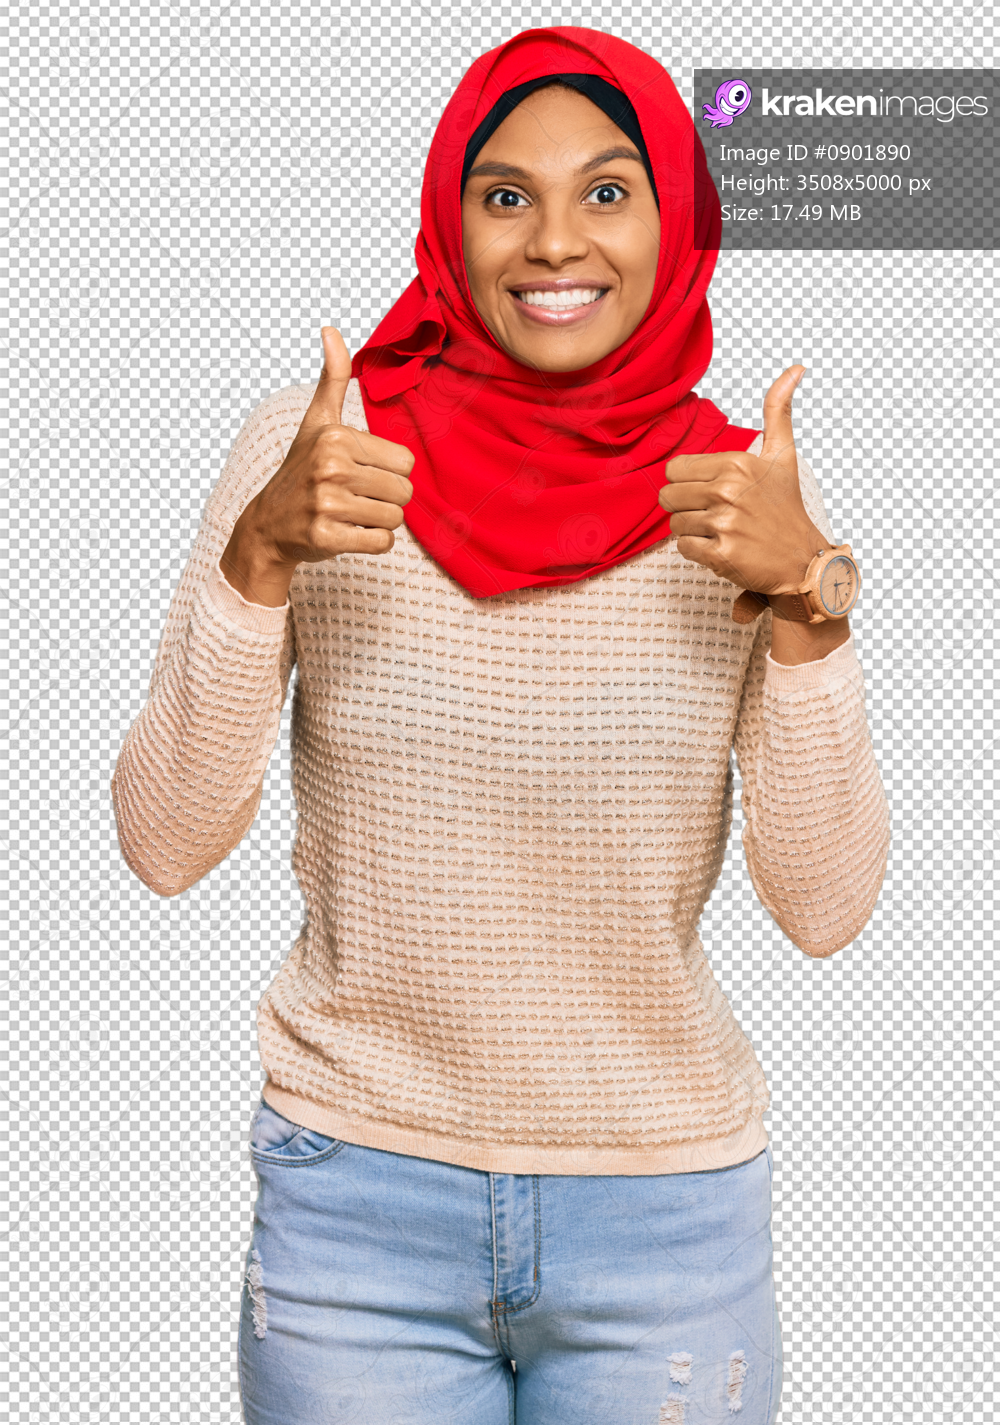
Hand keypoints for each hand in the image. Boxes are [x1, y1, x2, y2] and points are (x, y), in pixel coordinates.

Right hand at [221, 327, 415, 605]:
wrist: (269, 524)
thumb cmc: (301, 468)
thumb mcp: (317, 421)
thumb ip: (333, 378)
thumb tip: (330, 329)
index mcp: (336, 437)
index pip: (406, 462)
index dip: (389, 471)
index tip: (361, 472)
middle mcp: (330, 468)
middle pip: (404, 492)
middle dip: (386, 498)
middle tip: (355, 496)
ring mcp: (326, 504)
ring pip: (394, 519)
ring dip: (378, 521)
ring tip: (350, 513)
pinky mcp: (326, 537)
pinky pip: (381, 544)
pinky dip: (370, 542)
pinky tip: (347, 531)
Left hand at [657, 365, 830, 596]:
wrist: (804, 560)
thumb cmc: (786, 507)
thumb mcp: (783, 455)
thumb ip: (778, 411)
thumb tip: (796, 368)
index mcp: (736, 464)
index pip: (675, 469)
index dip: (688, 482)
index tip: (712, 490)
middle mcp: (728, 491)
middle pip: (667, 496)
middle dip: (684, 506)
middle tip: (713, 512)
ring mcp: (724, 524)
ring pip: (673, 523)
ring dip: (692, 529)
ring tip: (721, 530)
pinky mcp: (721, 554)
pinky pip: (683, 547)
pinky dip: (698, 550)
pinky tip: (722, 547)